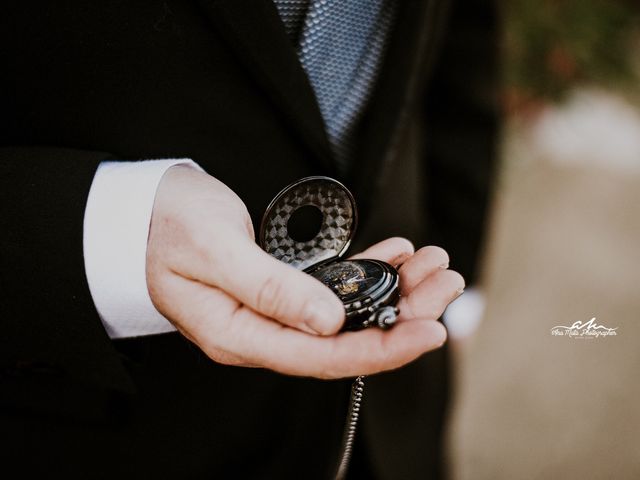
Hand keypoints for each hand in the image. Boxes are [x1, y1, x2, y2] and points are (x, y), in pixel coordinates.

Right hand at [146, 165, 463, 377]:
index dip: (381, 347)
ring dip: (392, 289)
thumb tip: (329, 322)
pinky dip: (366, 271)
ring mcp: (270, 311)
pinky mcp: (276, 288)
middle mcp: (259, 331)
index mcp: (240, 333)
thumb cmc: (163, 226)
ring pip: (344, 313)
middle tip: (447, 282)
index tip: (430, 330)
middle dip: (401, 313)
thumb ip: (269, 289)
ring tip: (433, 263)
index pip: (322, 356)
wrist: (136, 210)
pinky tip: (395, 254)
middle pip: (344, 338)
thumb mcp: (214, 251)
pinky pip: (330, 287)